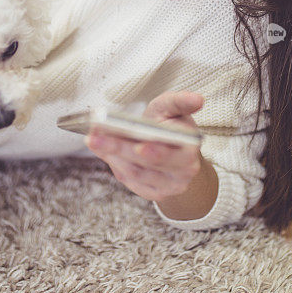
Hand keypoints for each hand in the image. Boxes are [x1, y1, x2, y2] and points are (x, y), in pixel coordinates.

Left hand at [85, 91, 204, 201]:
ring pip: (135, 174)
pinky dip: (115, 165)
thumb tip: (197, 99)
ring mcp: (169, 186)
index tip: (140, 147)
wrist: (175, 149)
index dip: (156, 152)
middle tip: (96, 137)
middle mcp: (183, 172)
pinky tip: (104, 151)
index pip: (173, 154)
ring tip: (94, 140)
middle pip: (147, 165)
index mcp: (190, 150)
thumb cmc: (170, 125)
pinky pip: (130, 181)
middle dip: (120, 150)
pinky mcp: (154, 193)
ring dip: (112, 156)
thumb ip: (181, 101)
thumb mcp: (173, 108)